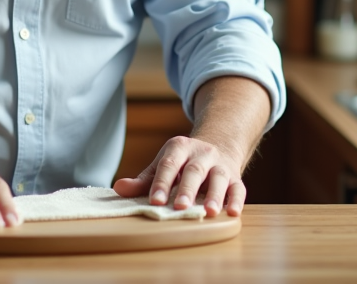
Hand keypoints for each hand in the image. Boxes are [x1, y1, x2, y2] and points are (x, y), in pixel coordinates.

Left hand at [112, 135, 245, 217]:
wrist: (217, 144)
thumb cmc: (183, 162)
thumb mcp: (163, 165)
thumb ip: (143, 180)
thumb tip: (118, 188)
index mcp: (179, 148)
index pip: (169, 165)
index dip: (162, 183)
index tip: (155, 201)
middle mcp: (202, 154)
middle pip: (194, 171)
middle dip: (187, 190)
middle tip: (180, 207)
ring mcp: (220, 165)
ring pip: (218, 178)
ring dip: (215, 195)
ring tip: (209, 212)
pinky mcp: (235, 177)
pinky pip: (238, 188)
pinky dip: (237, 200)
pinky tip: (233, 212)